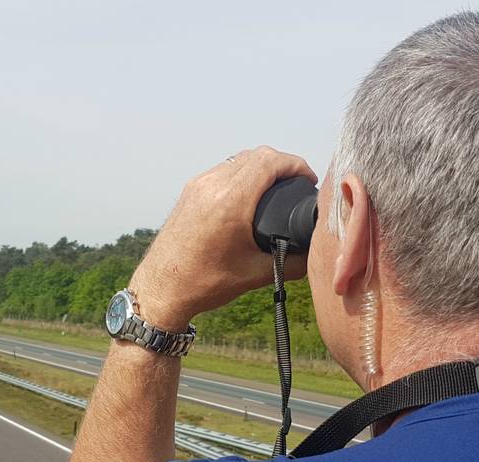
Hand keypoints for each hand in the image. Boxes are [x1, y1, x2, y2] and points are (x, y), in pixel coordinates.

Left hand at [128, 146, 316, 329]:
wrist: (161, 290)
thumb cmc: (204, 283)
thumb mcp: (255, 274)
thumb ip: (293, 264)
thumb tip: (317, 254)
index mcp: (230, 201)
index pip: (270, 161)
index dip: (296, 165)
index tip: (309, 179)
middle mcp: (212, 186)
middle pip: (256, 154)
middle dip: (282, 164)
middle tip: (297, 183)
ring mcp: (198, 186)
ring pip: (238, 160)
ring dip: (260, 166)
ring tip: (276, 187)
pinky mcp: (189, 192)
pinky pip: (222, 170)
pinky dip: (241, 174)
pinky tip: (249, 194)